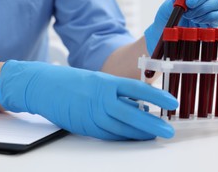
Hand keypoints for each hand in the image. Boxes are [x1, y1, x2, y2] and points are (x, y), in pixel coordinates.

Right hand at [0, 60, 177, 139]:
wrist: (45, 86)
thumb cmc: (74, 81)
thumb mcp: (98, 80)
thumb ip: (118, 92)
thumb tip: (139, 104)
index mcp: (106, 82)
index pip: (138, 89)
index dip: (158, 96)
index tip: (172, 102)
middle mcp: (101, 99)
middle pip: (132, 114)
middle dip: (153, 123)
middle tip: (168, 130)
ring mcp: (92, 114)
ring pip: (122, 128)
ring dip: (140, 133)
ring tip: (154, 134)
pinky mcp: (85, 126)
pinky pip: (109, 135)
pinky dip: (124, 137)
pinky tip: (134, 137)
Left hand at [145, 0, 217, 54]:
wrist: (172, 32)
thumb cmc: (169, 18)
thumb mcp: (166, 8)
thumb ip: (173, 1)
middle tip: (189, 4)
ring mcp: (211, 5)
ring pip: (215, 1)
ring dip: (201, 9)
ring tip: (189, 16)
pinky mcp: (216, 18)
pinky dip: (208, 18)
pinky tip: (197, 21)